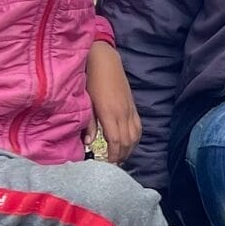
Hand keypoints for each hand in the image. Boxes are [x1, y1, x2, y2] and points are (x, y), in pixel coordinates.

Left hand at [84, 40, 140, 163]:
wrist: (104, 61)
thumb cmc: (90, 80)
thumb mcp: (86, 102)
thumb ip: (89, 124)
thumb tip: (88, 142)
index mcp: (109, 113)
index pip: (116, 140)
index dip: (114, 154)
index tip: (108, 163)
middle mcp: (122, 113)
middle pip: (127, 141)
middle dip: (122, 155)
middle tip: (114, 164)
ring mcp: (129, 109)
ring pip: (135, 134)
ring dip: (130, 148)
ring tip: (122, 157)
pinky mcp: (132, 105)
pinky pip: (138, 125)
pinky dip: (135, 137)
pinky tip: (130, 142)